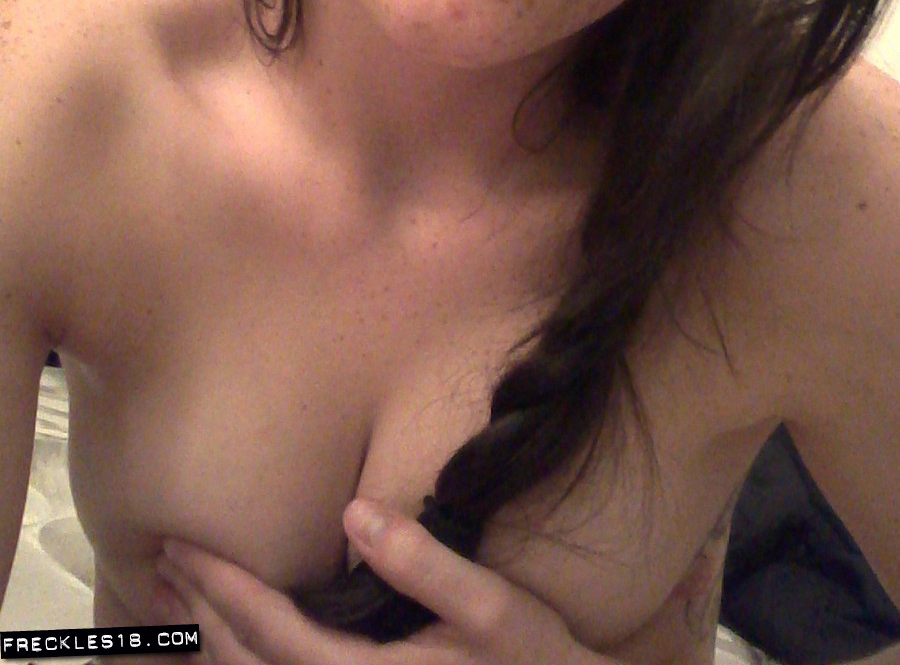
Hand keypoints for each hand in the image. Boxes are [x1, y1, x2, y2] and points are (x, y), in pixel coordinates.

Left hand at [156, 497, 606, 664]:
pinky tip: (226, 651)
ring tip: (173, 604)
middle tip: (164, 564)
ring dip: (209, 646)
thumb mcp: (491, 609)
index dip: (223, 590)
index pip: (272, 633)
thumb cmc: (531, 662)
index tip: (181, 549)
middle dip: (202, 613)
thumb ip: (423, 565)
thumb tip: (354, 512)